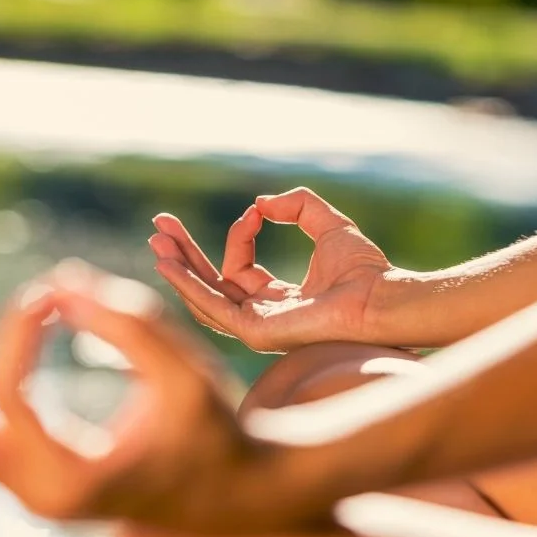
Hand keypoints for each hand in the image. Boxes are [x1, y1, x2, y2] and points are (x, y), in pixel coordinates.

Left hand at [0, 261, 315, 532]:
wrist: (228, 495)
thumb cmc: (210, 433)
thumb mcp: (184, 374)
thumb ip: (131, 324)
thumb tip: (62, 283)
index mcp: (69, 481)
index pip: (10, 394)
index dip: (23, 331)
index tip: (56, 293)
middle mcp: (37, 492)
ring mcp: (31, 486)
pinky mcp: (36, 471)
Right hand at [149, 187, 395, 351]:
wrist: (381, 296)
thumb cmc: (364, 269)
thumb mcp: (328, 224)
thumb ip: (298, 206)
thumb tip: (262, 203)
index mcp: (278, 299)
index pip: (240, 267)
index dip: (240, 234)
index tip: (255, 211)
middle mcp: (263, 317)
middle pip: (211, 285)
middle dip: (184, 255)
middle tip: (159, 226)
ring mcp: (257, 329)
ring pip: (205, 298)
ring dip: (178, 269)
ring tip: (156, 240)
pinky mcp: (256, 333)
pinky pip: (213, 308)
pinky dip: (188, 285)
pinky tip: (168, 264)